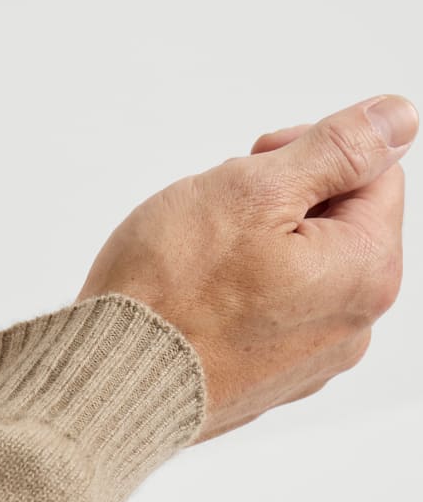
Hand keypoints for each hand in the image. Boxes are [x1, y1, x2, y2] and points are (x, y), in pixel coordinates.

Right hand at [77, 93, 416, 441]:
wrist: (107, 383)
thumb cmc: (169, 292)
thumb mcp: (254, 190)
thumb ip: (338, 149)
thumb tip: (396, 118)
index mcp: (366, 273)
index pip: (375, 173)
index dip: (308, 153)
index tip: (251, 168)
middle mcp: (352, 326)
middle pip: (335, 224)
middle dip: (278, 203)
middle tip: (216, 215)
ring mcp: (309, 361)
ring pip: (296, 267)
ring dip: (254, 246)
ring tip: (198, 260)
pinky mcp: (266, 382)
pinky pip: (266, 313)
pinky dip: (235, 294)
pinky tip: (194, 297)